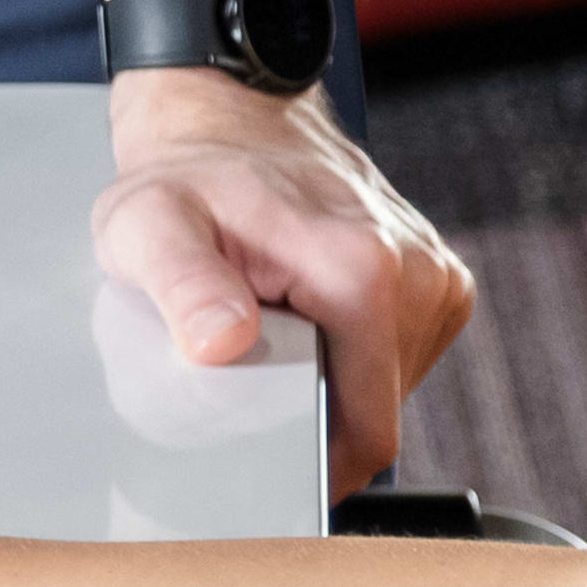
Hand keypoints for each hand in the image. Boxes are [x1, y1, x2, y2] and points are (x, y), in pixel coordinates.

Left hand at [92, 74, 480, 486]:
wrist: (228, 118)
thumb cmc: (185, 177)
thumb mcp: (150, 228)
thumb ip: (185, 288)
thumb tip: (224, 344)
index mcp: (363, 272)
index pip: (367, 432)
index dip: (314, 468)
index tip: (262, 466)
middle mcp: (417, 272)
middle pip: (377, 414)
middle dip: (315, 420)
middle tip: (251, 380)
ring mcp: (435, 275)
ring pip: (389, 391)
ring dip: (332, 386)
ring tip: (279, 340)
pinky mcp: (436, 278)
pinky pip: (398, 359)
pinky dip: (351, 359)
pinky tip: (309, 324)